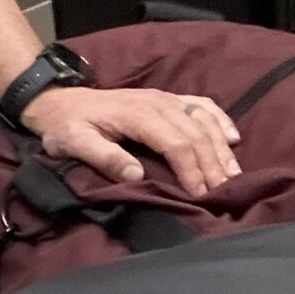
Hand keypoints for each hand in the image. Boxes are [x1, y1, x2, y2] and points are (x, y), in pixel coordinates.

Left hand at [22, 86, 240, 196]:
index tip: (199, 194)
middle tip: (222, 191)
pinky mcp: (168, 99)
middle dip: (212, 164)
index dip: (191, 169)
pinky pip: (203, 105)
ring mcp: (165, 99)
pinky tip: (233, 138)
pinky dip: (221, 120)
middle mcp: (158, 103)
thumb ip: (103, 157)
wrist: (61, 101)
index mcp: (137, 115)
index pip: (176, 143)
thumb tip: (135, 174)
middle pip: (196, 134)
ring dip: (221, 147)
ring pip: (204, 121)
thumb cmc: (66, 126)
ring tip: (233, 174)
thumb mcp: (74, 143)